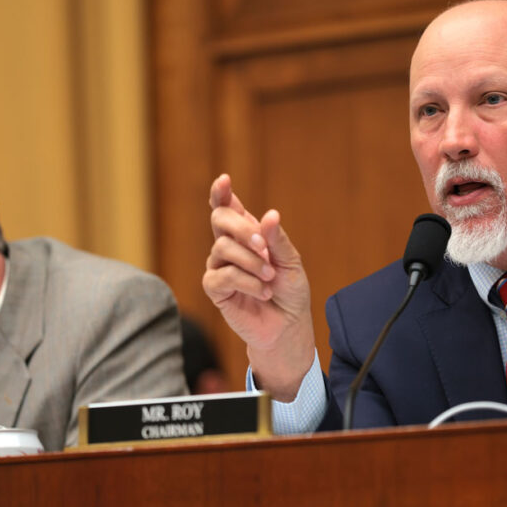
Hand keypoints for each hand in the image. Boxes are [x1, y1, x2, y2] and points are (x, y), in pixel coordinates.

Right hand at [202, 174, 314, 401]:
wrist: (287, 326)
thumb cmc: (289, 291)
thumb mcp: (290, 262)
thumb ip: (277, 240)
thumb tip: (269, 216)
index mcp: (246, 234)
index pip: (227, 208)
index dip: (222, 193)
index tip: (224, 180)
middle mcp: (229, 247)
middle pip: (219, 220)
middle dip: (242, 229)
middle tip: (264, 247)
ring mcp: (219, 267)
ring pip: (222, 249)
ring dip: (251, 262)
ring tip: (269, 278)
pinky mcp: (215, 289)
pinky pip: (223, 276)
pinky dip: (247, 283)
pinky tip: (262, 292)